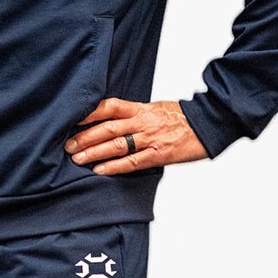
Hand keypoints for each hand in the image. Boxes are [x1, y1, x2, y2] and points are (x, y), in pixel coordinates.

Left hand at [64, 98, 209, 173]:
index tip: (72, 118)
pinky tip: (100, 170)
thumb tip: (112, 119)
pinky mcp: (158, 155)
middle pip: (108, 128)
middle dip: (85, 137)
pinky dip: (115, 167)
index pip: (110, 106)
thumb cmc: (182, 117)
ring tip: (77, 158)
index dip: (89, 112)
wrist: (209, 124)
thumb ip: (135, 113)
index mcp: (141, 108)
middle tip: (67, 145)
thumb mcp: (156, 108)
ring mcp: (150, 139)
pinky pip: (132, 162)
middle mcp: (143, 122)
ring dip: (94, 153)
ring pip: (116, 146)